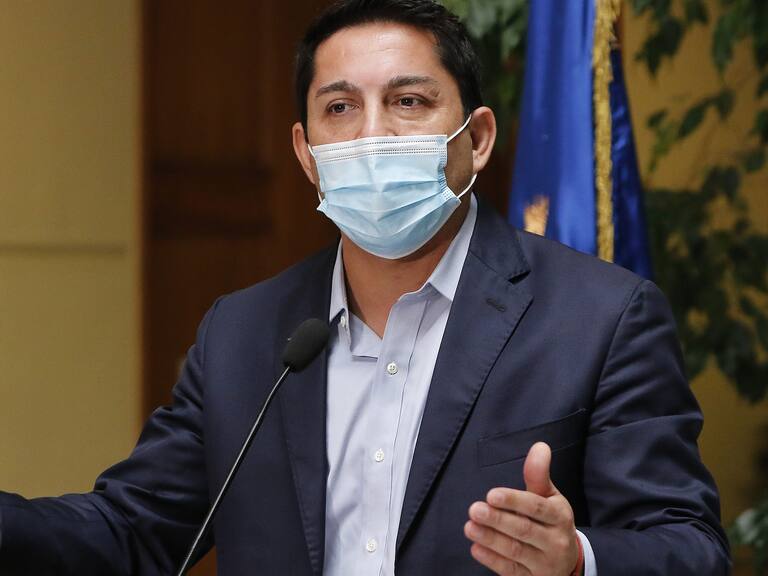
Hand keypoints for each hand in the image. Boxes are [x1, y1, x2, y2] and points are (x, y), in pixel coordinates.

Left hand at [464, 442, 579, 575]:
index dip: (515, 501)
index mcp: (560, 517)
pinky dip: (492, 560)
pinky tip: (476, 548)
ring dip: (491, 539)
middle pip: (524, 530)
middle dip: (498, 520)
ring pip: (516, 552)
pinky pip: (511, 571)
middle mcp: (556, 542)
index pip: (537, 508)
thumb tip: (539, 446)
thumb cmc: (552, 522)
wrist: (567, 562)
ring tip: (469, 527)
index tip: (492, 494)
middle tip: (475, 509)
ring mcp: (544, 564)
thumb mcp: (550, 497)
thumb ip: (539, 475)